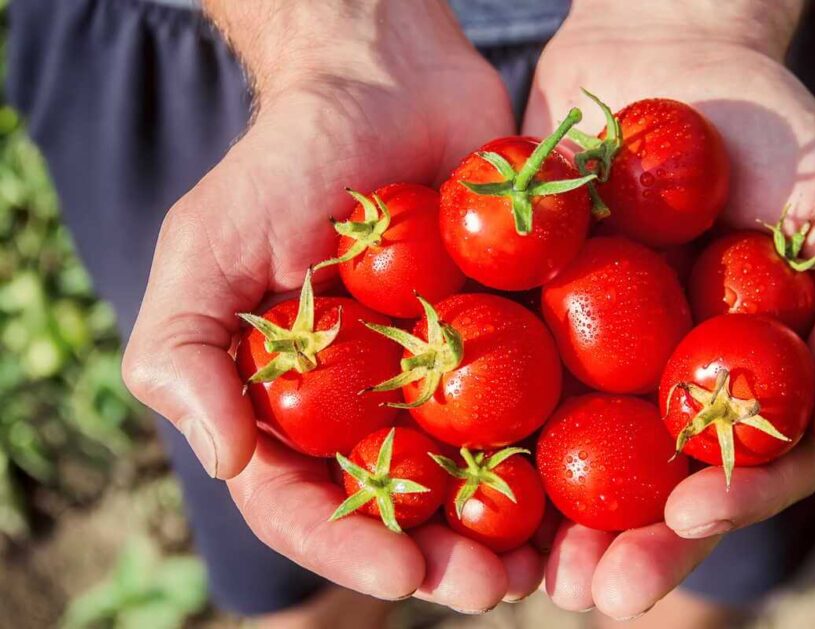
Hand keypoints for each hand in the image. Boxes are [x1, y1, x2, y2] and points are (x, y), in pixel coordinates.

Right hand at [122, 1, 540, 610]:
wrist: (388, 83)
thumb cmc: (286, 162)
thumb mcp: (207, 248)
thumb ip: (185, 354)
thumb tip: (226, 460)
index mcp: (296, 411)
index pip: (309, 503)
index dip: (348, 545)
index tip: (398, 567)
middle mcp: (372, 412)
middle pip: (406, 513)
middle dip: (444, 561)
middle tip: (491, 588)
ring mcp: (450, 381)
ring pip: (480, 481)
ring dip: (513, 533)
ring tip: (547, 565)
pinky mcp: (515, 342)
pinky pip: (540, 409)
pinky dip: (566, 455)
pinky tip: (600, 488)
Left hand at [523, 0, 814, 617]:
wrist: (660, 51)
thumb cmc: (772, 124)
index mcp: (746, 380)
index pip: (746, 469)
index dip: (725, 503)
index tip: (688, 514)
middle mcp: (668, 388)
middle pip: (650, 491)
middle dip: (627, 548)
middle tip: (592, 592)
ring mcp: (596, 364)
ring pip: (571, 465)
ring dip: (548, 527)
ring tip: (518, 573)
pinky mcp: (526, 328)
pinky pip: (502, 392)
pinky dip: (480, 439)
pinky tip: (451, 478)